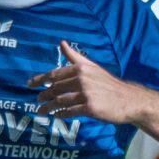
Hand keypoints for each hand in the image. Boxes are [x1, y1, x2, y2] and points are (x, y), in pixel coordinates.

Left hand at [29, 41, 145, 125]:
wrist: (128, 100)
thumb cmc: (109, 84)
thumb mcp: (92, 67)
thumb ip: (75, 57)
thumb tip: (61, 43)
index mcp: (81, 68)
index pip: (55, 74)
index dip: (40, 79)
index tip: (30, 84)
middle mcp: (82, 79)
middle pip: (55, 88)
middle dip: (43, 95)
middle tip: (37, 100)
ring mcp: (86, 94)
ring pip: (60, 101)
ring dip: (48, 107)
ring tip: (42, 111)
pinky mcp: (90, 108)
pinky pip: (69, 112)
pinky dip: (61, 114)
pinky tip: (57, 116)